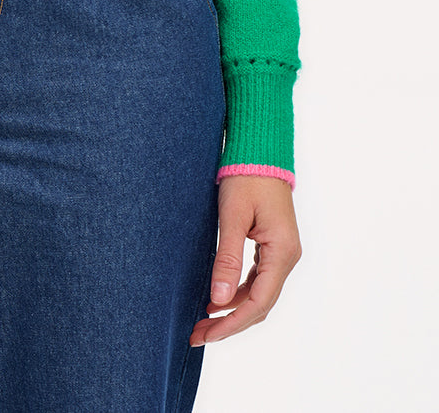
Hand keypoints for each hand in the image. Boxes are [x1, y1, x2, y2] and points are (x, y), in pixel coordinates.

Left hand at [189, 175, 301, 347]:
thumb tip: (218, 299)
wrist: (261, 150)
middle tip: (197, 335)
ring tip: (203, 321)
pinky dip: (238, 293)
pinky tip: (218, 297)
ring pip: (259, 294)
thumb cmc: (247, 177)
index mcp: (282, 252)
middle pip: (260, 305)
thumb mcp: (232, 216)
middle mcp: (287, 257)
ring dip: (233, 310)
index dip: (231, 323)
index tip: (206, 334)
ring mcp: (282, 252)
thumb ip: (227, 258)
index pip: (258, 302)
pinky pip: (258, 279)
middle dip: (229, 323)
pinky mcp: (273, 246)